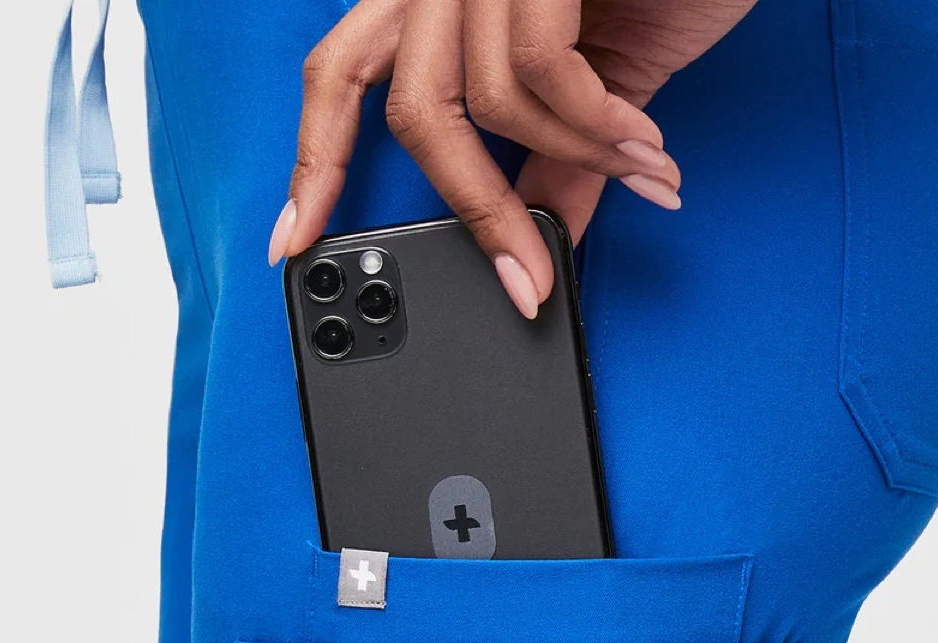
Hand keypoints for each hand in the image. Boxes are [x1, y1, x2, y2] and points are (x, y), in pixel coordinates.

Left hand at [269, 0, 758, 316]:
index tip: (293, 239)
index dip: (315, 162)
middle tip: (526, 276)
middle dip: (474, 209)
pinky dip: (597, 125)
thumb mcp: (605, 78)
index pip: (341, 74)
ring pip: (484, 104)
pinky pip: (540, 71)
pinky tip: (643, 139)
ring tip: (639, 166)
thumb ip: (561, 156)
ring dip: (576, 159)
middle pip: (410, 110)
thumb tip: (536, 235)